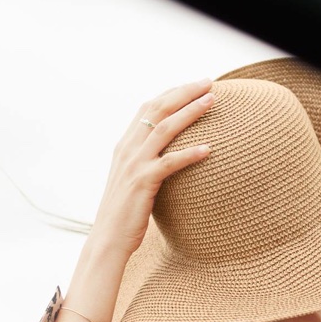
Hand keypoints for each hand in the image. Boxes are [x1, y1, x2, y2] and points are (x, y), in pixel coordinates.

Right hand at [89, 80, 214, 261]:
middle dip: (184, 92)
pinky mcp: (143, 182)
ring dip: (190, 111)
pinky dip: (190, 153)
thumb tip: (166, 160)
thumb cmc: (125, 214)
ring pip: (165, 128)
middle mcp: (128, 149)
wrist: (108, 239)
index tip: (193, 85)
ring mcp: (134, 164)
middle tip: (209, 82)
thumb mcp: (133, 182)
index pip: (148, 108)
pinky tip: (209, 148)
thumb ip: (145, 165)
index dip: (172, 93)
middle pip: (158, 109)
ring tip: (212, 101)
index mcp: (125, 145)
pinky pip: (170, 163)